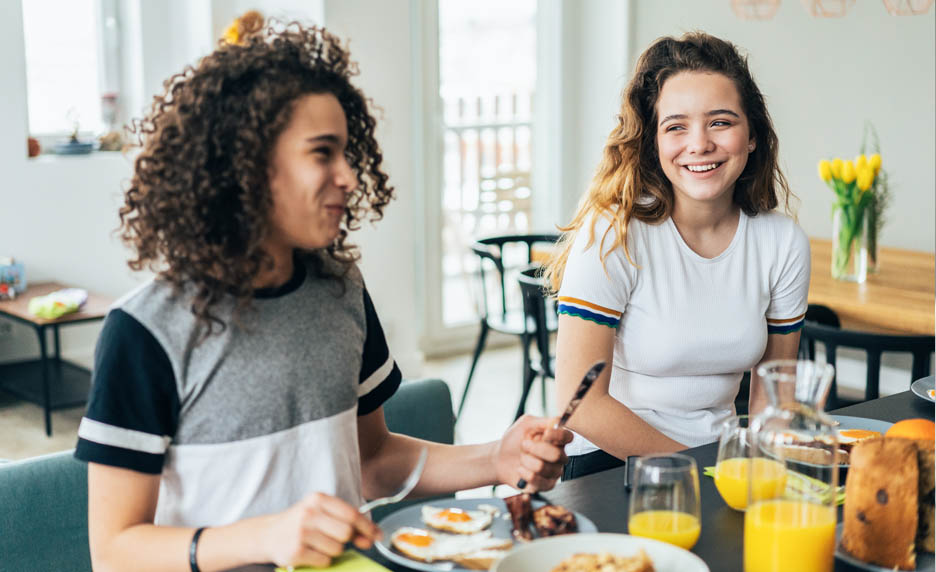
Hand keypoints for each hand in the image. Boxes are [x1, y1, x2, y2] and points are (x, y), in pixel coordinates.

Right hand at [262, 492, 381, 567]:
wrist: (268, 534)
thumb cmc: (302, 522)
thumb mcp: (321, 512)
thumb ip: (346, 520)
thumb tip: (371, 537)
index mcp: (318, 499)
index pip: (351, 513)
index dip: (367, 526)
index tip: (377, 535)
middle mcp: (309, 513)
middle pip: (346, 532)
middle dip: (348, 539)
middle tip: (338, 539)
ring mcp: (301, 533)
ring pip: (337, 549)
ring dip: (333, 550)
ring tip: (318, 544)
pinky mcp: (296, 552)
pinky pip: (325, 561)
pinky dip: (322, 560)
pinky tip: (311, 552)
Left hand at [493, 415, 571, 491]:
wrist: (500, 458)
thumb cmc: (514, 440)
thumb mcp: (526, 424)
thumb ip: (542, 422)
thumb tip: (557, 422)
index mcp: (556, 439)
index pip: (568, 437)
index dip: (558, 435)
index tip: (545, 433)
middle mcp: (559, 456)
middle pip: (557, 455)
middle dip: (536, 449)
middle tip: (524, 444)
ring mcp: (554, 471)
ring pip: (544, 468)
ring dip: (527, 461)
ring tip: (522, 457)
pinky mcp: (546, 485)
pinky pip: (539, 482)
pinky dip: (525, 474)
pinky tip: (520, 469)